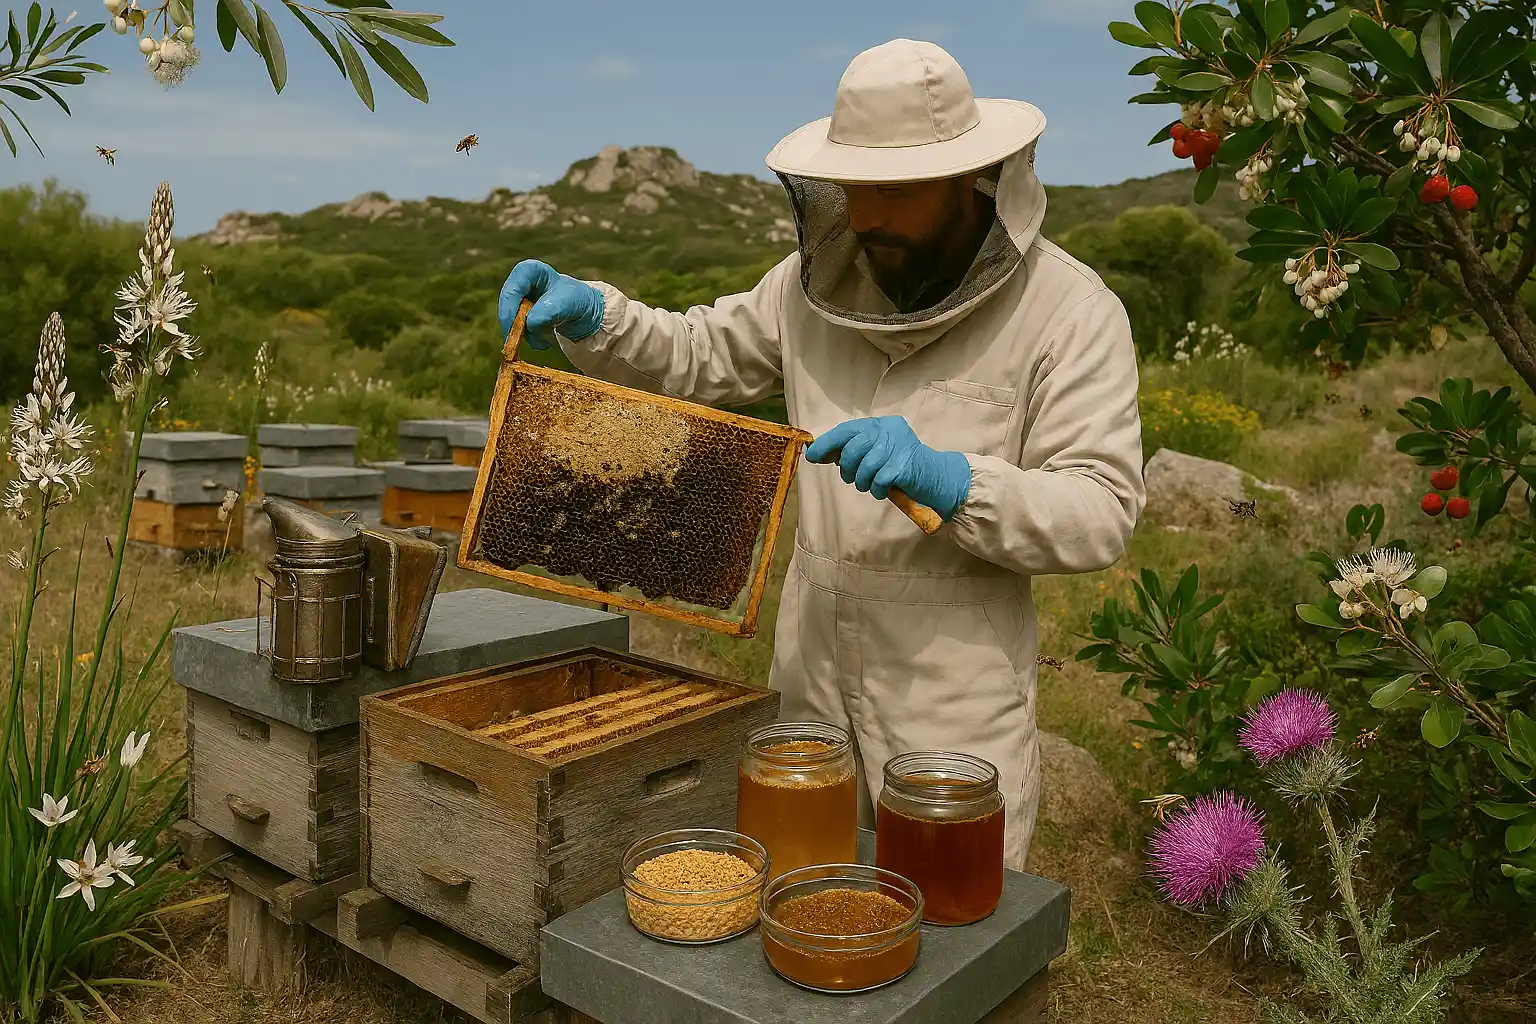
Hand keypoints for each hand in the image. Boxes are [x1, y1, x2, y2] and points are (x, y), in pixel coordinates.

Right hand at [496, 259, 604, 349]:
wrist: (584, 311)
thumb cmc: (576, 299)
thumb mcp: (567, 302)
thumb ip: (548, 310)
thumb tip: (529, 323)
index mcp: (530, 271)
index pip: (512, 288)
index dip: (509, 308)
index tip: (514, 327)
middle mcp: (521, 282)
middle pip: (507, 305)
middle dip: (514, 325)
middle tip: (519, 342)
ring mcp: (520, 299)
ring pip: (510, 319)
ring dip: (524, 335)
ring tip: (543, 343)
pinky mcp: (522, 314)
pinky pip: (517, 328)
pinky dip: (529, 338)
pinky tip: (543, 342)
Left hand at [805, 416, 971, 519]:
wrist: (938, 478)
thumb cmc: (903, 467)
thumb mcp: (879, 452)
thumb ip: (855, 449)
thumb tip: (818, 453)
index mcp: (883, 424)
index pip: (848, 429)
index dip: (827, 443)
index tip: (812, 455)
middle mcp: (890, 431)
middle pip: (853, 448)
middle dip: (846, 467)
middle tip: (851, 478)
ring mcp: (898, 448)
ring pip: (863, 467)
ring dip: (862, 482)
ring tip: (870, 485)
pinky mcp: (903, 467)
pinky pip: (877, 482)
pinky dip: (876, 490)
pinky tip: (883, 490)